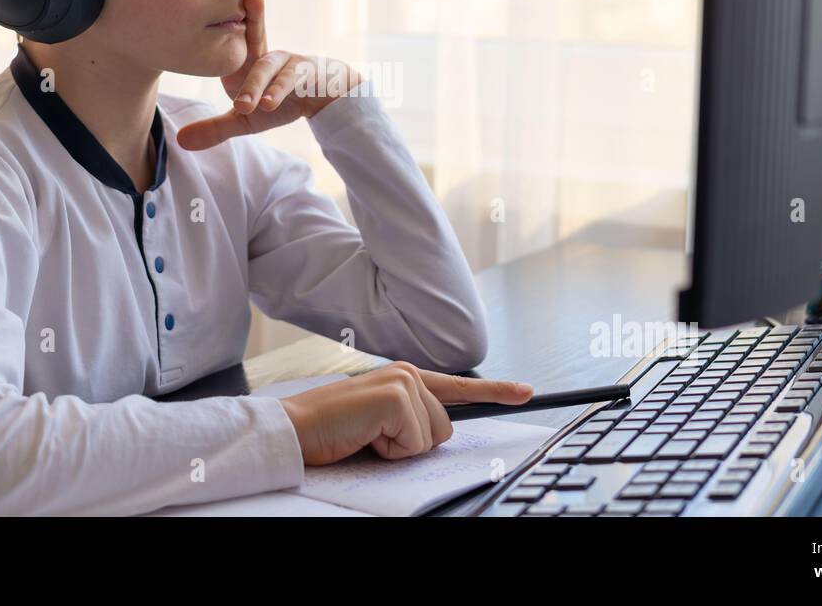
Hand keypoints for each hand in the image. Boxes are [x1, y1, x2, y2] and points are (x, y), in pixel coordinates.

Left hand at [176, 0, 362, 150]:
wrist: (323, 99)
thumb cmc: (279, 100)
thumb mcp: (245, 119)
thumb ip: (215, 128)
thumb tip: (180, 141)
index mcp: (242, 60)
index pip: (225, 42)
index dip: (214, 26)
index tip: (198, 14)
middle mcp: (262, 54)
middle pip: (253, 33)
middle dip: (250, 17)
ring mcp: (284, 62)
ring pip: (266, 68)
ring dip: (254, 86)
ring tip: (243, 107)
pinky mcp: (305, 74)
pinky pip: (290, 81)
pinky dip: (278, 93)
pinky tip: (269, 105)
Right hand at [278, 362, 533, 464]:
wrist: (293, 430)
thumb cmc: (332, 432)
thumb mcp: (378, 424)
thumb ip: (408, 419)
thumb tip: (438, 432)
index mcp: (404, 376)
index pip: (458, 388)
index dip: (497, 391)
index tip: (527, 392)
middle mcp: (407, 372)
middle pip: (446, 427)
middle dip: (412, 444)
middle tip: (372, 438)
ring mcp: (403, 381)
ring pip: (433, 436)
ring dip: (399, 448)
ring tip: (365, 436)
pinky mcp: (397, 396)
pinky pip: (415, 441)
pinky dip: (390, 449)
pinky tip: (364, 435)